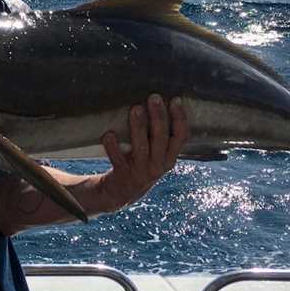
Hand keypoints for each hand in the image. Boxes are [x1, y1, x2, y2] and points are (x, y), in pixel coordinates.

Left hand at [98, 94, 189, 210]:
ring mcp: (141, 172)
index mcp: (169, 158)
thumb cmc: (141, 163)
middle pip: (161, 139)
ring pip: (142, 147)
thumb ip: (159, 134)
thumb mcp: (156, 154)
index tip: (175, 100)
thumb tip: (158, 101)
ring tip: (136, 108)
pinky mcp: (123, 175)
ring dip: (139, 127)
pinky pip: (118, 159)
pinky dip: (113, 147)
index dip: (180, 118)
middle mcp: (158, 165)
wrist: (122, 193)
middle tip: (154, 97)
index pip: (180, 137)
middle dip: (159, 117)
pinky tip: (109, 134)